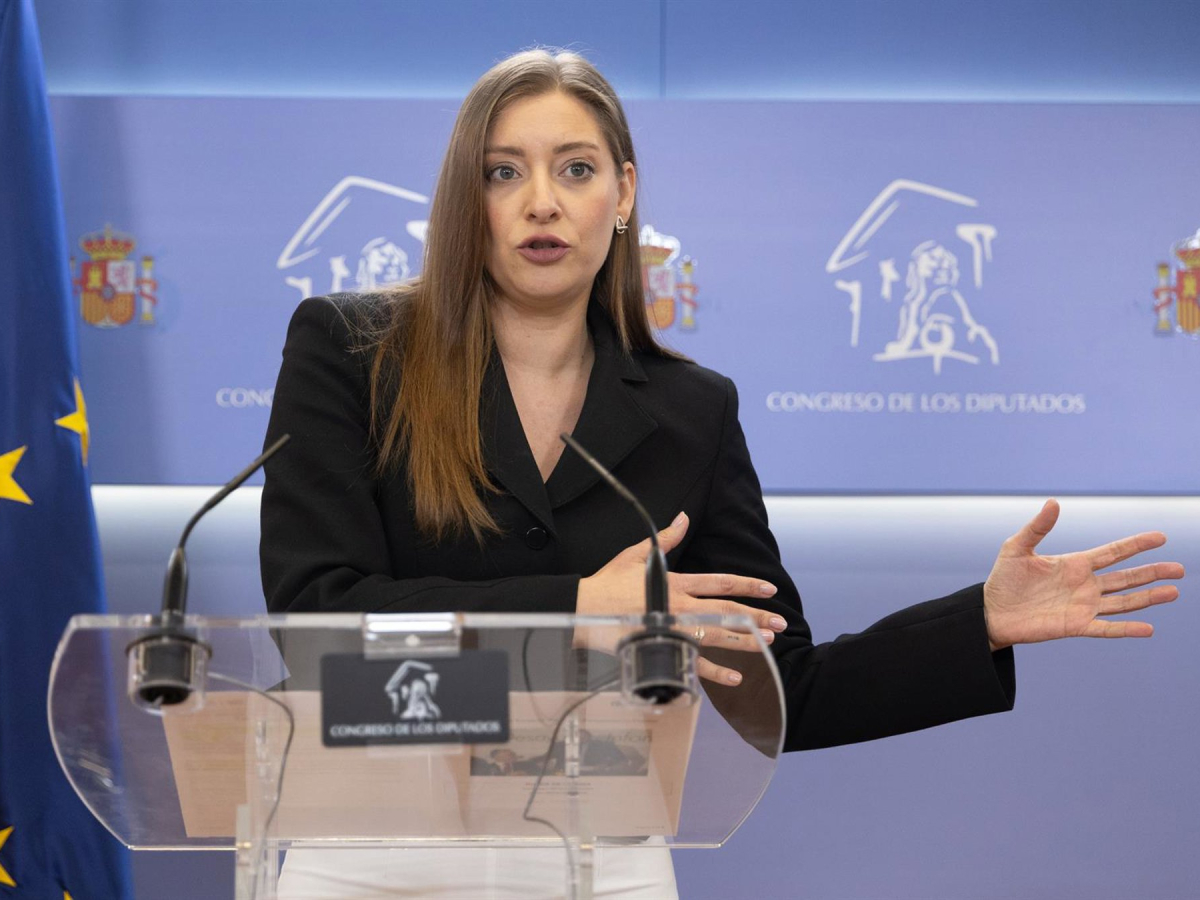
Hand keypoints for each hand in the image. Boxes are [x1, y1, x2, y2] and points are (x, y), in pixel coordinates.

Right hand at [576, 512, 787, 684]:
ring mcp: (674, 630)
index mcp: (677, 582)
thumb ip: (667, 538)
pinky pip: (694, 665)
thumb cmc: (607, 583)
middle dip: (757, 617)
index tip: (770, 590)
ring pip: (718, 636)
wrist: (583, 609)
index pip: (721, 583)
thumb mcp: (636, 554)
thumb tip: (684, 516)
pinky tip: (736, 678)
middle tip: (780, 623)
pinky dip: (716, 673)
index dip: (748, 586)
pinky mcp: (663, 649)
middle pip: (727, 611)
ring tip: (768, 645)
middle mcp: (681, 606)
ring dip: (745, 641)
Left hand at [983, 500, 1183, 648]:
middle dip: (1152, 572)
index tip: (1160, 537)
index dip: (1135, 545)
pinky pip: (1106, 628)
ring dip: (1148, 597)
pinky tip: (1148, 628)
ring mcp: (1083, 606)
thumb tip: (1053, 502)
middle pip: (1126, 578)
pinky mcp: (1076, 626)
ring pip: (1124, 602)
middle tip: (1179, 569)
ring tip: (1173, 592)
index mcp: (1074, 564)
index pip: (1113, 552)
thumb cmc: (1003, 579)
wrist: (991, 611)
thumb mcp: (1016, 548)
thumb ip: (1037, 528)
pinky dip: (1127, 629)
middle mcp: (1084, 585)